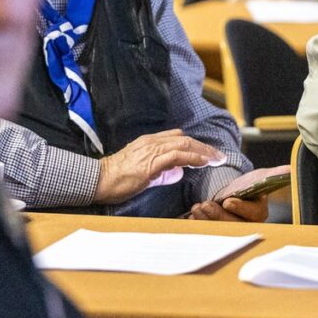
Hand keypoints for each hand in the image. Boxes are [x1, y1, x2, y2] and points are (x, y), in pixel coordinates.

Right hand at [93, 129, 224, 203]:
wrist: (97, 180)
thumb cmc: (117, 179)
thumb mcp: (144, 172)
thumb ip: (162, 171)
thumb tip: (178, 172)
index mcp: (149, 142)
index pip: (178, 137)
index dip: (195, 144)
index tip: (209, 153)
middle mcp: (152, 142)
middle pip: (185, 139)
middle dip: (205, 147)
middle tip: (219, 156)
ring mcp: (151, 151)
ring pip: (184, 145)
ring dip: (204, 152)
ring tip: (217, 159)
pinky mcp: (150, 162)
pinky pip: (177, 156)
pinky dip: (193, 157)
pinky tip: (204, 162)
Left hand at [184, 165, 290, 222]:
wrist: (234, 193)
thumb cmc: (249, 186)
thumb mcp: (261, 177)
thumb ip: (275, 174)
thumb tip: (289, 170)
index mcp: (259, 212)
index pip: (252, 213)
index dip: (240, 208)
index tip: (228, 201)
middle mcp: (247, 225)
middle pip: (233, 224)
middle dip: (217, 215)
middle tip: (204, 205)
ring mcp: (231, 230)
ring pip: (219, 229)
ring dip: (206, 219)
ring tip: (197, 207)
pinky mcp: (218, 232)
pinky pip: (208, 231)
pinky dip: (199, 223)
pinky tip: (193, 214)